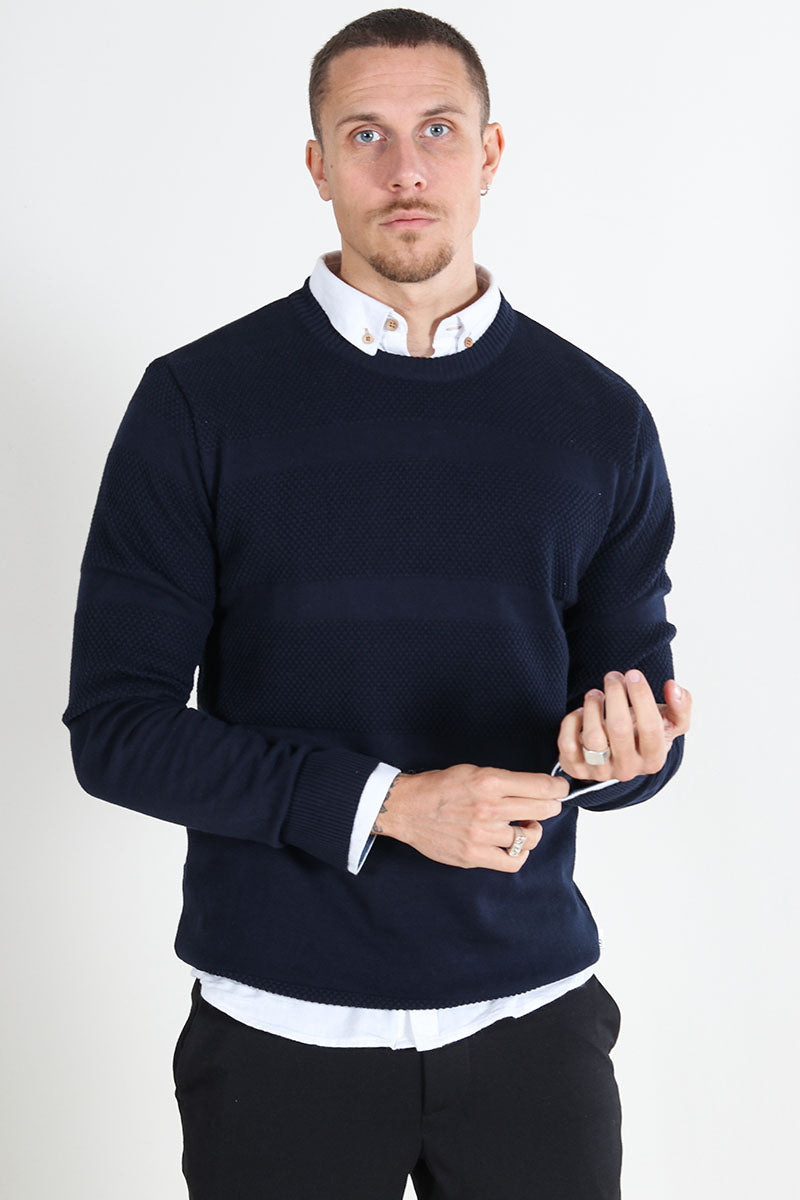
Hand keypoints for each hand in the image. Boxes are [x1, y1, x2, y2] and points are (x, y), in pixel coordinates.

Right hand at [374, 763, 567, 872]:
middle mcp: (489, 809)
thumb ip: (502, 780)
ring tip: (524, 826)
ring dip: (533, 831)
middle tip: (549, 804)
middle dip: (551, 806)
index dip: (557, 787)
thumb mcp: (471, 770)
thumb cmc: (438, 787)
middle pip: (543, 810)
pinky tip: (513, 845)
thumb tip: (533, 787)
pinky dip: (519, 854)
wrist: (406, 808)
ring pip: (530, 838)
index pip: (541, 786)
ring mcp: (482, 835)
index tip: (560, 788)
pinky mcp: (474, 856)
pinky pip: (512, 862)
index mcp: (489, 782)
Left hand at [557, 670, 691, 782]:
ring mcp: (600, 771)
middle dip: (615, 695)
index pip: (651, 727)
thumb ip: (681, 706)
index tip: (633, 674)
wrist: (619, 754)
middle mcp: (628, 769)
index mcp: (654, 759)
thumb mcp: (670, 722)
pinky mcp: (576, 768)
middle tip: (613, 677)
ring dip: (593, 707)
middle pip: (619, 729)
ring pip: (592, 738)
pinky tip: (582, 712)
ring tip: (596, 693)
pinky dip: (572, 721)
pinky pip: (567, 743)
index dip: (641, 697)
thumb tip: (673, 687)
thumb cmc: (644, 733)